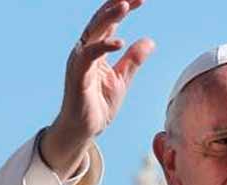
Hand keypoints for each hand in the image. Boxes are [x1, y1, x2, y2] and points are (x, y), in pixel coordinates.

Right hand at [43, 0, 154, 178]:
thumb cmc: (99, 104)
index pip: (110, 22)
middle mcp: (85, 50)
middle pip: (100, 21)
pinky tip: (119, 42)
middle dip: (115, 5)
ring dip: (108, 18)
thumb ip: (133, 59)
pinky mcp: (77, 75)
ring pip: (92, 32)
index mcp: (96, 50)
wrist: (85, 129)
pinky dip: (103, 47)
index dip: (123, 8)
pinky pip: (88, 56)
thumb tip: (150, 40)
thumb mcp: (122, 79)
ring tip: (125, 5)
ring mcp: (79, 62)